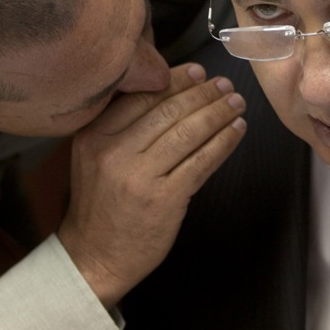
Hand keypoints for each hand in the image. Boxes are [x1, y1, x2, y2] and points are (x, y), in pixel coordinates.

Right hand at [56, 63, 245, 307]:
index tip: (197, 72)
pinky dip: (223, 142)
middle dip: (202, 93)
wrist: (94, 258)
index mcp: (94, 136)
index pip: (141, 97)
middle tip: (225, 84)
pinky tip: (236, 130)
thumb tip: (168, 92)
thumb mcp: (93, 158)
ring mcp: (140, 176)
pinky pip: (201, 161)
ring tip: (236, 103)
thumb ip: (121, 127)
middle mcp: (114, 152)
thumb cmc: (100, 206)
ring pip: (188, 132)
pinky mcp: (165, 199)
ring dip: (218, 113)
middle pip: (168, 110)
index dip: (174, 80)